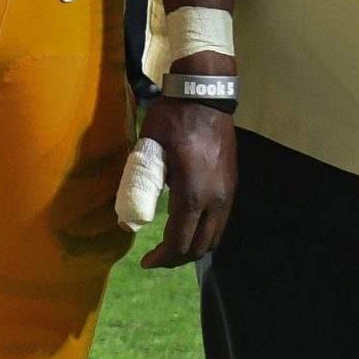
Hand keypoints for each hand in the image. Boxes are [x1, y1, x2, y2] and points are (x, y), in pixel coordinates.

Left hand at [138, 82, 235, 268]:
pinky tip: (187, 227)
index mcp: (193, 193)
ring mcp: (228, 194)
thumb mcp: (148, 150)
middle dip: (177, 258)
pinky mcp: (232, 186)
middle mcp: (216, 200)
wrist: (205, 96)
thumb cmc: (172, 119)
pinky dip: (204, 233)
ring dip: (193, 248)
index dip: (162, 258)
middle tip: (156, 259)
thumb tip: (126, 222)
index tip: (145, 263)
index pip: (180, 241)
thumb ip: (138, 187)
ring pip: (214, 238)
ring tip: (171, 247)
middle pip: (200, 247)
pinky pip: (221, 223)